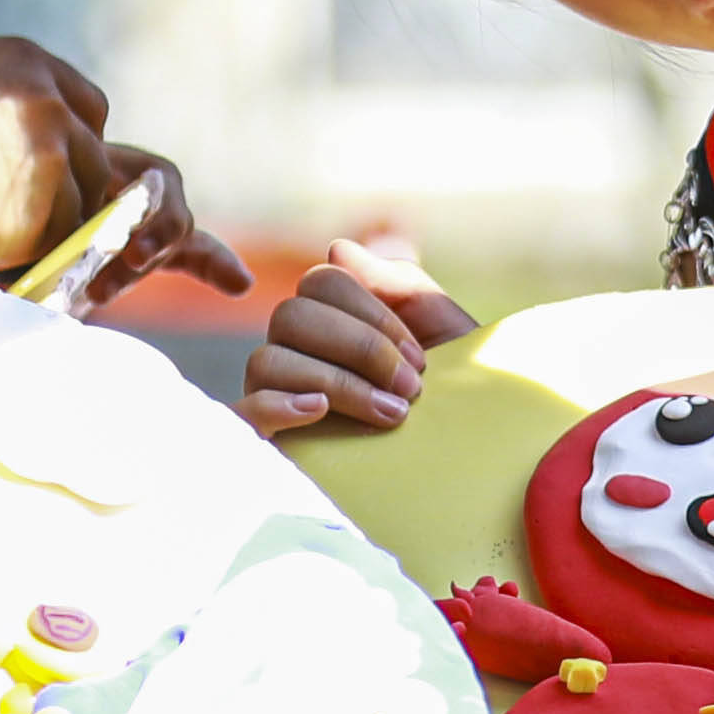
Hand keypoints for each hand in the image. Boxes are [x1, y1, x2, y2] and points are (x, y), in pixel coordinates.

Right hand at [0, 39, 244, 292]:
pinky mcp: (41, 206)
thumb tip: (29, 150)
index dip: (71, 144)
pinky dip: (28, 255)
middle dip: (69, 191)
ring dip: (47, 225)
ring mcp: (51, 151)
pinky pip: (54, 243)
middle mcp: (47, 98)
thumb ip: (0, 110)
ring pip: (80, 204)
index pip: (87, 107)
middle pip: (94, 157)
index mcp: (25, 61)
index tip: (46, 172)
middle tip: (25, 218)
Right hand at [237, 236, 473, 439]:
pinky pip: (242, 412)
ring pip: (267, 360)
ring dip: (336, 382)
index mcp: (332, 318)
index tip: (418, 357)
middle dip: (359, 348)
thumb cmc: (457, 395)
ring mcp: (276, 394)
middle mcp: (295, 349)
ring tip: (389, 414)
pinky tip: (317, 410)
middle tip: (410, 388)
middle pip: (291, 316)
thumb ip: (398, 284)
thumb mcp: (443, 331)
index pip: (321, 282)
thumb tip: (336, 249)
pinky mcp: (268, 441)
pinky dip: (274, 406)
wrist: (472, 465)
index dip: (371, 314)